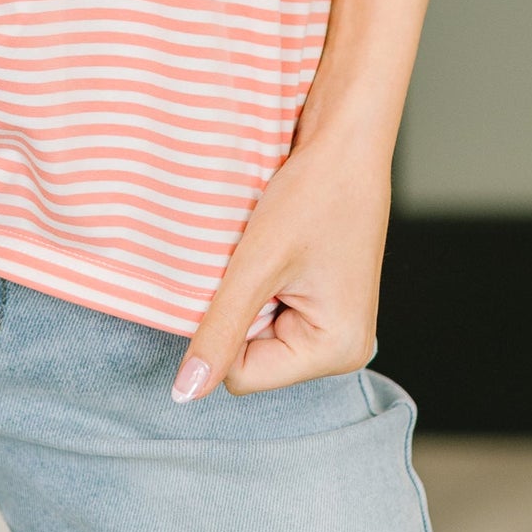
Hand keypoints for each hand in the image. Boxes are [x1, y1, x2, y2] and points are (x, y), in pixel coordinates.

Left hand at [170, 131, 390, 399]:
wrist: (347, 138)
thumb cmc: (314, 193)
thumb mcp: (256, 265)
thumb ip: (220, 331)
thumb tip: (185, 392)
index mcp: (337, 351)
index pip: (241, 376)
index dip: (222, 328)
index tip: (235, 275)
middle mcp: (343, 349)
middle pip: (251, 358)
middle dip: (238, 310)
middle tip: (253, 259)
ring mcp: (334, 326)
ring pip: (255, 333)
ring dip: (245, 294)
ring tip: (265, 251)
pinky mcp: (324, 302)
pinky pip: (270, 311)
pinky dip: (258, 283)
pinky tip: (270, 249)